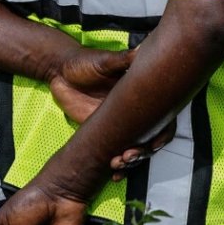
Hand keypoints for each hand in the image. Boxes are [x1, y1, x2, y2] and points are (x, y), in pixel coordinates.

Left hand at [48, 46, 171, 171]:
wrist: (59, 72)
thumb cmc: (85, 62)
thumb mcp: (103, 61)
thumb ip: (122, 60)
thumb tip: (140, 51)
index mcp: (141, 92)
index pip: (163, 114)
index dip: (164, 131)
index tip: (154, 144)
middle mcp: (136, 110)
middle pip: (151, 136)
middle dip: (144, 151)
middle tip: (127, 157)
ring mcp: (121, 123)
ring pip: (136, 147)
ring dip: (132, 161)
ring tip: (117, 164)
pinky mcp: (104, 132)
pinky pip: (116, 151)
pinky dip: (119, 165)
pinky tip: (114, 173)